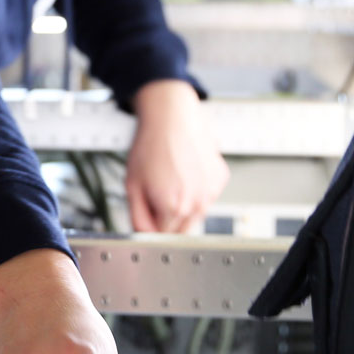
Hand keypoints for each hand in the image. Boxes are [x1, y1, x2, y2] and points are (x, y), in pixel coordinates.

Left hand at [124, 80, 229, 233]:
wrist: (172, 116)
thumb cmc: (151, 146)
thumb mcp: (132, 186)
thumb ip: (138, 218)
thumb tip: (144, 236)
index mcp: (174, 208)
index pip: (163, 236)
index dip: (152, 224)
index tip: (147, 210)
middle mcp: (198, 204)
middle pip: (181, 229)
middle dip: (167, 218)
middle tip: (156, 192)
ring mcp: (212, 192)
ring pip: (195, 214)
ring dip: (183, 204)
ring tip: (171, 178)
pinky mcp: (220, 180)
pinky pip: (206, 195)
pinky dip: (196, 189)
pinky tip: (185, 171)